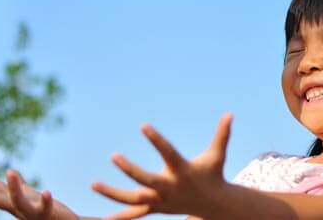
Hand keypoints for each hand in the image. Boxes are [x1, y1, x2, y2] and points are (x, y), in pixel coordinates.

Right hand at [0, 155, 77, 219]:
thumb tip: (12, 172)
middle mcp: (18, 209)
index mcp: (13, 202)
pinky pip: (45, 210)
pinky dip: (45, 201)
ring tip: (11, 171)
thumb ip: (20, 186)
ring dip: (13, 188)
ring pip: (18, 202)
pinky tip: (47, 192)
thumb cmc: (46, 211)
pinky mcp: (47, 216)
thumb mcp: (30, 196)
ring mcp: (31, 213)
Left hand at [92, 113, 232, 219]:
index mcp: (182, 171)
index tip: (143, 125)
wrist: (212, 205)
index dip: (156, 140)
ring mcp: (160, 200)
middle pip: (146, 181)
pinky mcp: (155, 208)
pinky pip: (133, 214)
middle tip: (114, 156)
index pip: (167, 153)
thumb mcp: (217, 155)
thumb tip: (230, 113)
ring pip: (132, 199)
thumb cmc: (212, 174)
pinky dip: (118, 217)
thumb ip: (222, 135)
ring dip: (112, 194)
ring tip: (93, 184)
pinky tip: (100, 218)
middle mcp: (169, 188)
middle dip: (130, 170)